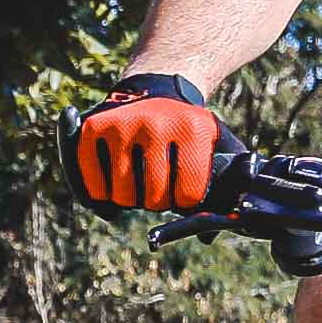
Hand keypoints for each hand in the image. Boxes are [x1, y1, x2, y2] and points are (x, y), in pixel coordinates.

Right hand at [73, 72, 219, 213]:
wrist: (156, 87)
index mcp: (193, 129)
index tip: (183, 190)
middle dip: (157, 201)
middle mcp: (157, 124)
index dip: (185, 201)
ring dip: (130, 198)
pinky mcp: (94, 127)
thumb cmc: (189, 129)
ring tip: (138, 183)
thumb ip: (227, 184)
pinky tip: (113, 183)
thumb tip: (207, 235)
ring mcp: (123, 124)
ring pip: (123, 196)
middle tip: (158, 187)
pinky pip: (95, 183)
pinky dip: (102, 192)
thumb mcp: (217, 144)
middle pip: (153, 199)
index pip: (188, 196)